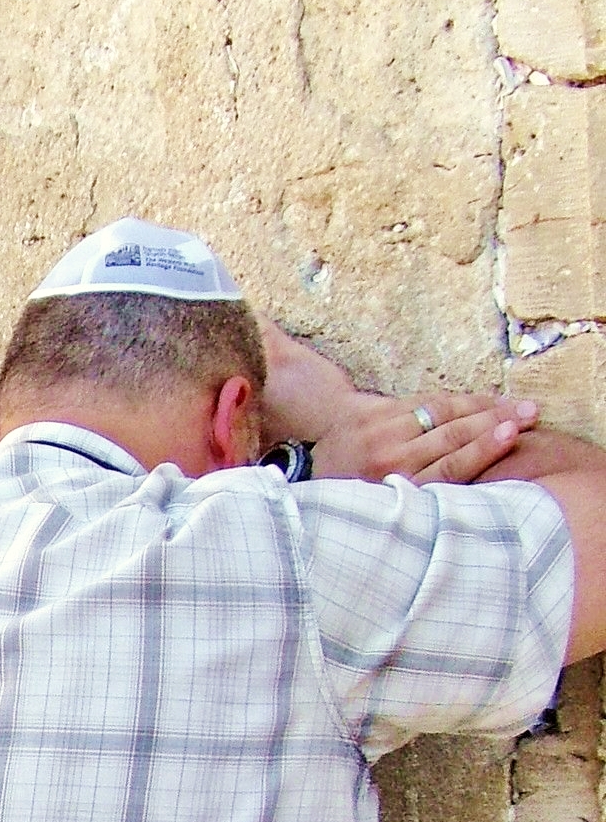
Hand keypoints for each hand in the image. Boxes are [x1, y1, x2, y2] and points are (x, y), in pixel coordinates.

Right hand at [261, 321, 534, 483]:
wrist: (290, 493)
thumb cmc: (326, 456)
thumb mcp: (347, 416)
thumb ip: (368, 394)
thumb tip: (301, 327)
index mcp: (376, 417)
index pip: (436, 405)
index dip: (474, 402)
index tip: (505, 401)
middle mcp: (384, 441)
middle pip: (449, 425)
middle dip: (493, 416)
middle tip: (531, 410)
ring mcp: (389, 470)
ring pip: (449, 450)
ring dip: (489, 438)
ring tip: (520, 426)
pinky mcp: (392, 493)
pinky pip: (441, 481)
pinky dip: (471, 466)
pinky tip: (494, 453)